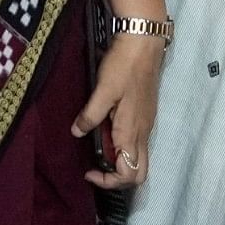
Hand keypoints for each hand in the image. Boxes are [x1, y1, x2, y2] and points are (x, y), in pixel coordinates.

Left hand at [74, 25, 162, 190]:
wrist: (144, 42)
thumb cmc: (123, 66)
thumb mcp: (102, 90)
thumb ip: (90, 115)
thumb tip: (77, 133)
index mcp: (132, 132)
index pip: (129, 174)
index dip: (108, 181)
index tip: (88, 170)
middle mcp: (143, 132)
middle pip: (140, 173)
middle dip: (118, 178)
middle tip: (96, 167)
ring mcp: (147, 123)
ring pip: (139, 158)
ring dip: (120, 162)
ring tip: (98, 148)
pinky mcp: (146, 114)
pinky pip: (138, 143)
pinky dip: (123, 148)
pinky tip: (108, 132)